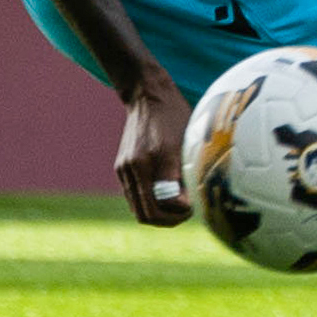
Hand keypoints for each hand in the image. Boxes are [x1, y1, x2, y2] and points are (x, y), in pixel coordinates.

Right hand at [117, 82, 189, 227]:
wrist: (147, 96)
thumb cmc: (176, 115)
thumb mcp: (189, 140)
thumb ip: (188, 170)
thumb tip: (191, 202)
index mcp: (155, 159)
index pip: (162, 204)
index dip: (180, 212)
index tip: (195, 206)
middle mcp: (134, 167)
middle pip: (146, 214)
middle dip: (169, 220)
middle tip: (188, 214)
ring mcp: (124, 169)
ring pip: (137, 209)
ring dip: (158, 214)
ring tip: (179, 207)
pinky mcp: (120, 168)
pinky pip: (133, 196)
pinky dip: (148, 202)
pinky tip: (167, 196)